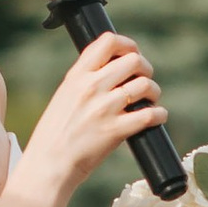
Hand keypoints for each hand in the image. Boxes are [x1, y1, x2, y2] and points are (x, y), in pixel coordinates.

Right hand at [19, 30, 169, 200]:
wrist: (48, 165)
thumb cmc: (55, 134)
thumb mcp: (64, 96)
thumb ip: (85, 80)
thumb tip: (114, 69)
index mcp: (77, 76)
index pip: (108, 41)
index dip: (127, 44)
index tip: (132, 53)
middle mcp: (91, 87)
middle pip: (134, 61)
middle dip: (145, 69)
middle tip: (143, 80)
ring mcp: (103, 108)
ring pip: (145, 85)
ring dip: (153, 92)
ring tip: (150, 100)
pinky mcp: (115, 130)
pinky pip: (149, 114)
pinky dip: (158, 114)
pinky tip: (156, 117)